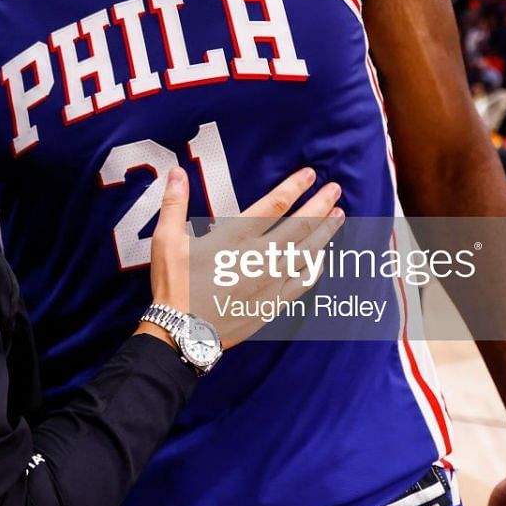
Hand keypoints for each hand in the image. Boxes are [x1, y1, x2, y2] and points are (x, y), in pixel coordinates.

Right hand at [147, 166, 346, 350]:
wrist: (182, 333)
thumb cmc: (174, 285)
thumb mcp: (166, 240)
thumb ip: (174, 204)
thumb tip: (177, 172)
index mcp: (235, 238)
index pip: (274, 205)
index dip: (294, 187)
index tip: (310, 174)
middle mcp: (259, 257)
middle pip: (299, 227)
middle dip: (319, 205)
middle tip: (335, 189)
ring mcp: (269, 282)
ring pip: (307, 252)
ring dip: (325, 232)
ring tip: (339, 216)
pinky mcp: (272, 304)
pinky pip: (302, 283)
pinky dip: (316, 267)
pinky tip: (323, 257)